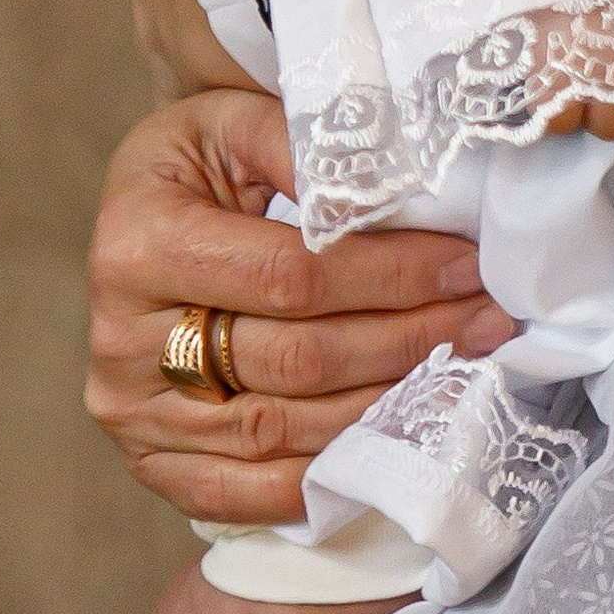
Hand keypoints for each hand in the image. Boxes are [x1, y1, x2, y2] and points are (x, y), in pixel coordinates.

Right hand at [85, 88, 510, 522]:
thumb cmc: (200, 166)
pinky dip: (332, 474)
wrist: (140, 221)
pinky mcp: (149, 462)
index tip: (468, 267)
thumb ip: (304, 147)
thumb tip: (397, 194)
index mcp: (140, 243)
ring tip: (466, 371)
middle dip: (409, 340)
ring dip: (390, 405)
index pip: (292, 276)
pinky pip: (252, 491)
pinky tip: (398, 438)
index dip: (391, 276)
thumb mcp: (235, 122)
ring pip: (287, 429)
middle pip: (299, 360)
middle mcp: (123, 340)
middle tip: (489, 321)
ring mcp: (133, 412)